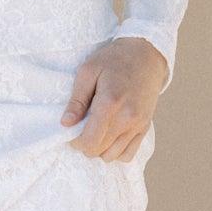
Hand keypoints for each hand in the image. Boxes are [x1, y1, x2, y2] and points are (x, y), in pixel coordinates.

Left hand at [59, 37, 165, 160]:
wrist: (145, 54)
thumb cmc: (114, 59)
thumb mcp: (88, 71)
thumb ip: (77, 99)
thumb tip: (66, 124)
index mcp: (109, 103)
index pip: (89, 141)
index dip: (75, 141)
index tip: (72, 129)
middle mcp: (126, 118)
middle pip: (99, 150)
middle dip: (85, 144)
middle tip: (82, 128)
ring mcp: (138, 124)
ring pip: (113, 156)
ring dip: (100, 149)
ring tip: (96, 131)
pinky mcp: (144, 127)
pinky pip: (128, 154)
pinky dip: (116, 152)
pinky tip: (109, 137)